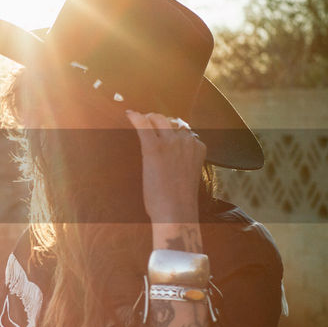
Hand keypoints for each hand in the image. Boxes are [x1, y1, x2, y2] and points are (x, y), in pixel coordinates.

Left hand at [124, 110, 206, 224]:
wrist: (176, 212)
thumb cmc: (180, 200)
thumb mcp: (189, 175)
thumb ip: (184, 161)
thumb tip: (171, 158)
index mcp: (198, 147)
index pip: (184, 131)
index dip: (172, 132)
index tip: (163, 134)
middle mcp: (186, 141)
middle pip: (171, 121)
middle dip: (160, 122)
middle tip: (150, 125)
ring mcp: (171, 142)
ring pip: (158, 119)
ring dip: (149, 119)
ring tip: (141, 120)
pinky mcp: (154, 147)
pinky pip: (143, 126)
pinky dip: (135, 118)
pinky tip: (129, 115)